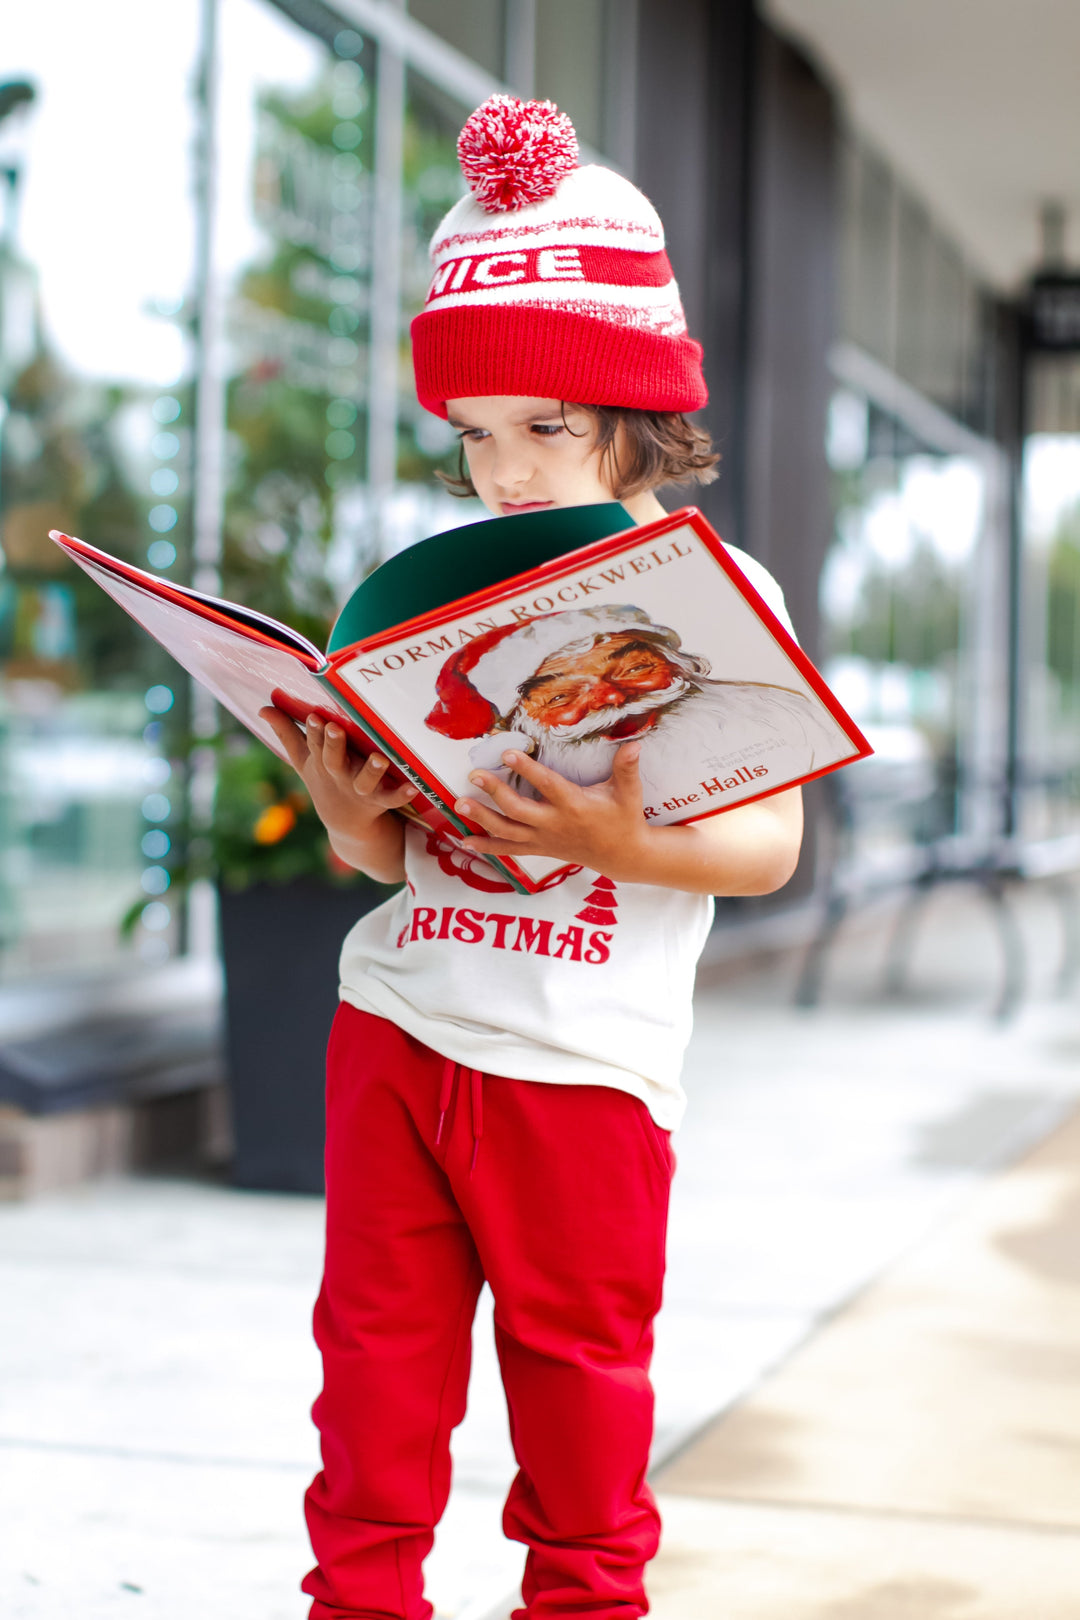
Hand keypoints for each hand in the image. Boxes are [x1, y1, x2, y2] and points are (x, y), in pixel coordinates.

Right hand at [259, 707, 415, 879]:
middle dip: (332, 744)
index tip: (315, 716)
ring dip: (371, 771)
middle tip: (334, 728)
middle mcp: (339, 775)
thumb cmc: (325, 781)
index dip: (314, 731)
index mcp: (320, 763)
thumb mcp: (303, 761)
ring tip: (379, 758)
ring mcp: (360, 790)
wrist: (346, 826)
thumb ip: (286, 733)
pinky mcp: (380, 801)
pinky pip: (392, 799)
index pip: (313, 745)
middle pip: (333, 760)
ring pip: (365, 781)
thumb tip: (263, 708)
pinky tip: (412, 786)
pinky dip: (401, 794)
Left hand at [455, 741, 648, 879]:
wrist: (622, 856)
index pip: (546, 785)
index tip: (507, 753)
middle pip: (518, 809)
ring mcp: (544, 839)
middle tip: (474, 775)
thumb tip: (634, 745)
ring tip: (460, 803)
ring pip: (507, 831)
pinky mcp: (539, 849)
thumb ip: (626, 768)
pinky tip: (464, 839)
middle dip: (495, 792)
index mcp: (574, 805)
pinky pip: (509, 850)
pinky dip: (486, 846)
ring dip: (482, 817)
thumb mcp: (628, 793)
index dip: (527, 769)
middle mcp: (555, 824)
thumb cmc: (623, 820)